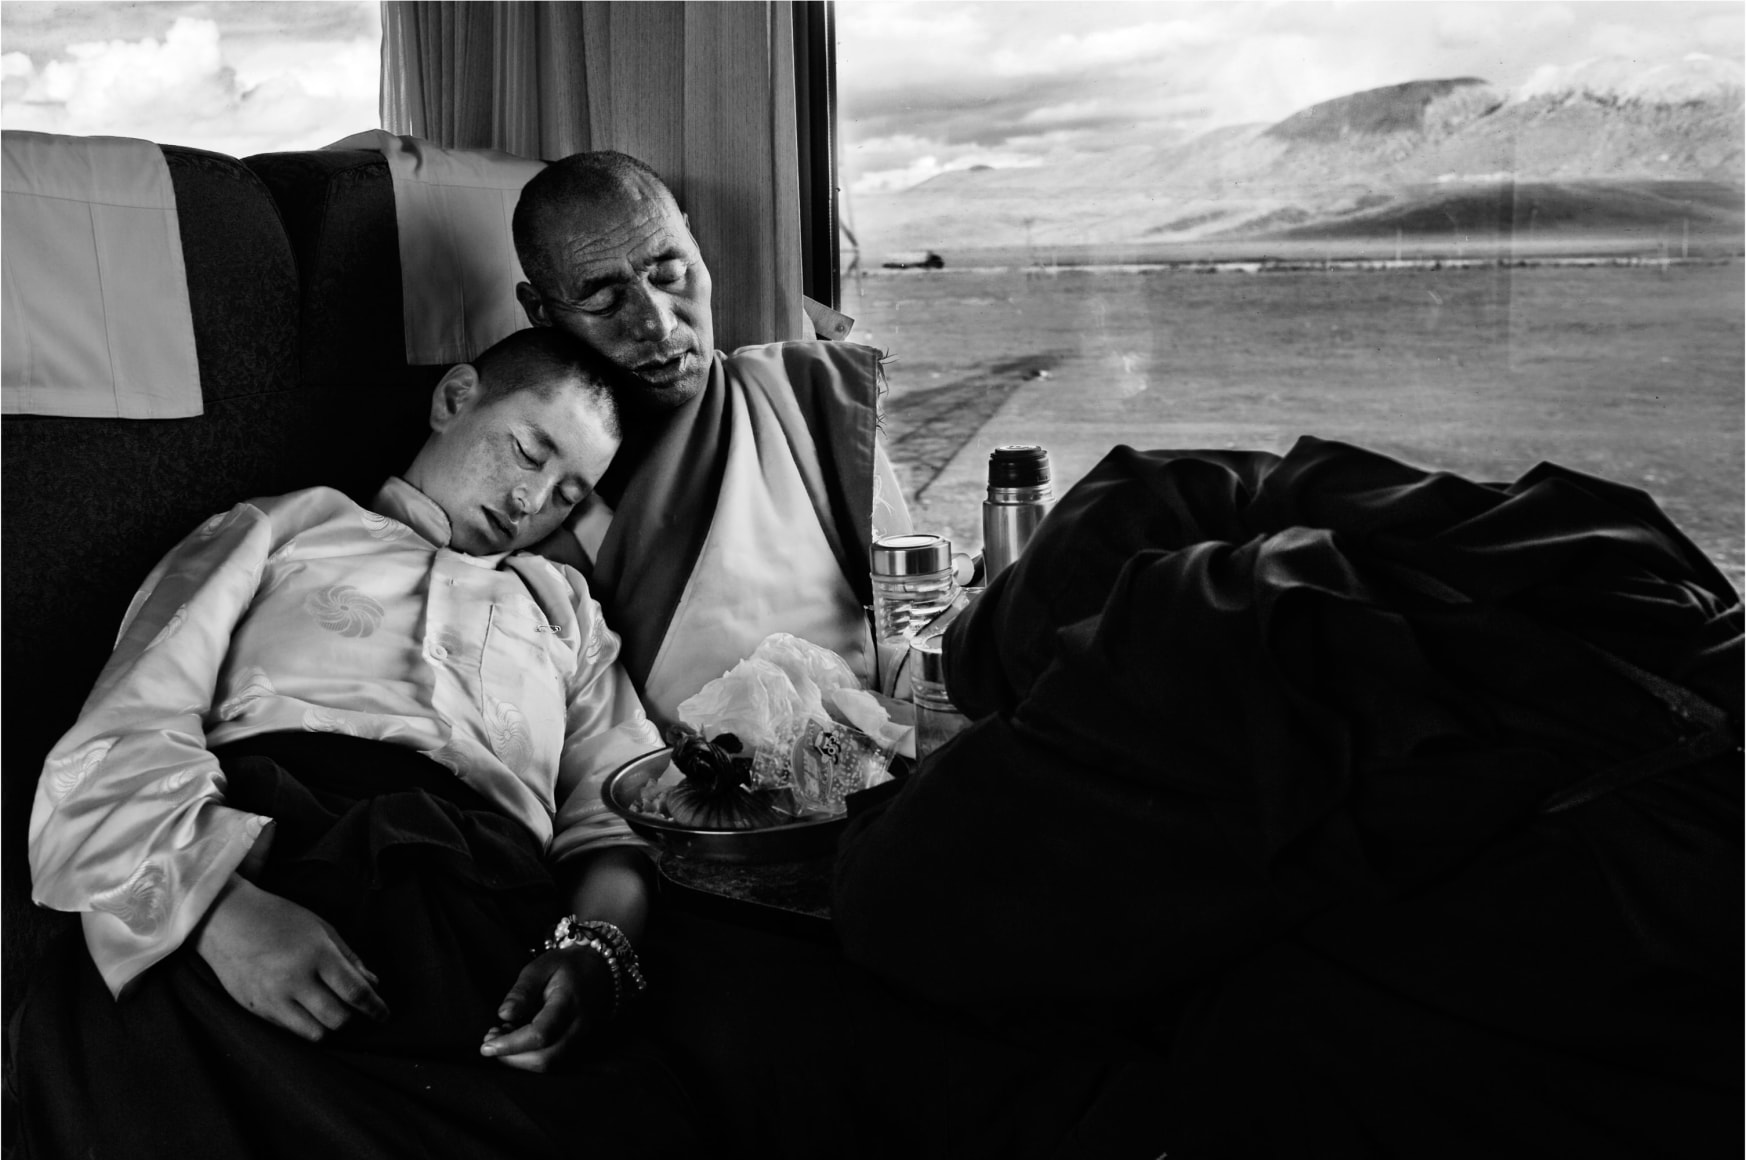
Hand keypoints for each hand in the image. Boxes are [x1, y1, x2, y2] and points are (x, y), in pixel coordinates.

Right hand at [194, 875, 389, 1040]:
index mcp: (317, 954)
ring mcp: (274, 998)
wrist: (226, 920)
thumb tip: (373, 983)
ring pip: (315, 1033)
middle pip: (338, 1018)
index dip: (375, 1008)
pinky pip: (291, 1030)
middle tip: (354, 1008)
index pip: (355, 992)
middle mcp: (296, 980)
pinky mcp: (257, 1009)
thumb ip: (349, 957)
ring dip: (329, 1025)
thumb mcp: (321, 928)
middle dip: (352, 1017)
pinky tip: (307, 1010)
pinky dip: (306, 1025)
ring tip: (329, 1009)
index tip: (384, 1015)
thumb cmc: (279, 918)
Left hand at [480, 944, 613, 1071]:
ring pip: (549, 1064)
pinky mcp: (578, 1046)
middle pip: (545, 1058)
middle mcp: (579, 1026)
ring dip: (519, 1059)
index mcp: (569, 1002)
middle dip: (511, 1057)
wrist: (602, 971)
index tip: (485, 1044)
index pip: (540, 1034)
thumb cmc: (567, 967)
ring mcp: (582, 1039)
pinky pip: (553, 1060)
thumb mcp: (541, 966)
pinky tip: (518, 1039)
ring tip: (502, 1035)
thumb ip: (522, 990)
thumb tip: (503, 1015)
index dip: (510, 1045)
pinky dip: (530, 1056)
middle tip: (489, 1040)